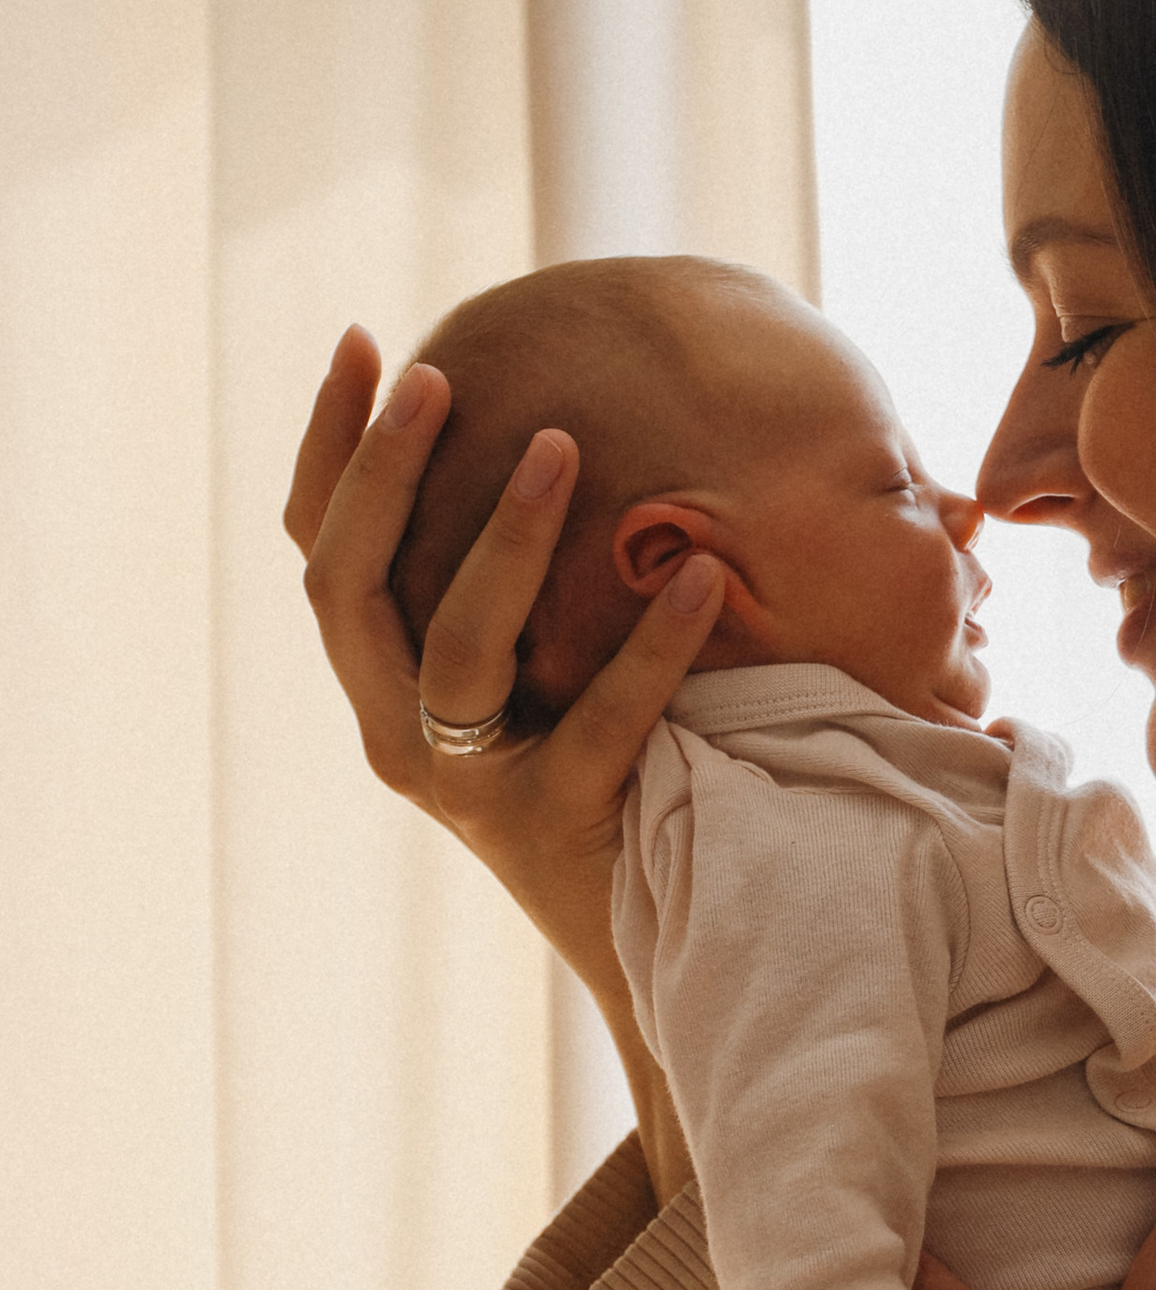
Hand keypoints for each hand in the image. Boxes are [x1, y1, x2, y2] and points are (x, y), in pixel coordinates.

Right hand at [283, 326, 724, 1167]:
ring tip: (566, 446)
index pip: (318, 552)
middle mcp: (398, 736)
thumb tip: (562, 423)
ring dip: (505, 538)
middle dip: (383, 470)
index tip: (362, 342)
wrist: (652, 947)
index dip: (327, 450)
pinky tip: (702, 573)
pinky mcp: (557, 827)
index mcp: (381, 689)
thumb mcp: (533, 680)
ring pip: (456, 648)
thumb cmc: (607, 783)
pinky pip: (601, 724)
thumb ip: (520, 591)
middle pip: (346, 587)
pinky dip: (651, 645)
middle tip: (442, 376)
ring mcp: (471, 787)